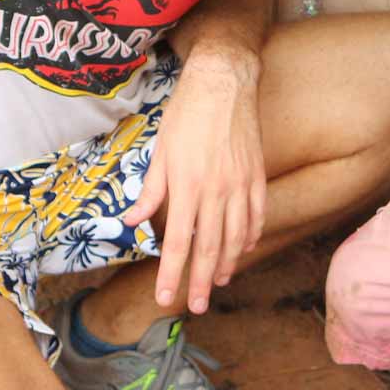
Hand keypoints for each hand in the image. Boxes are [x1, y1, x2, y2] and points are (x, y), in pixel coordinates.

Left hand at [123, 43, 267, 313]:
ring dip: (227, 264)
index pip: (179, 242)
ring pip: (236, 237)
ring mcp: (241, 185)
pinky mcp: (257, 176)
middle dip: (201, 281)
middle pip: (210, 248)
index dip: (172, 274)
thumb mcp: (159, 150)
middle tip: (197, 306)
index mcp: (187, 186)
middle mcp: (216, 191)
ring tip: (219, 283)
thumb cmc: (186, 114)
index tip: (165, 297)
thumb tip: (133, 220)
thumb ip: (150, 190)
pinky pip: (257, 215)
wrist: (224, 83)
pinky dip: (250, 236)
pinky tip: (243, 248)